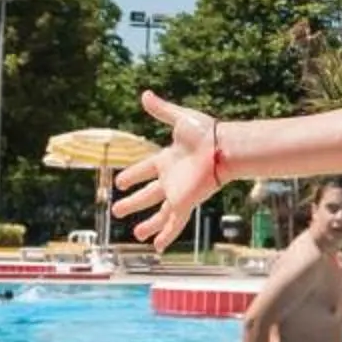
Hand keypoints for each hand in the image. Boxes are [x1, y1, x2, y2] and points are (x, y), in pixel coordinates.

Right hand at [111, 92, 222, 249]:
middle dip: (133, 203)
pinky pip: (174, 222)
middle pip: (148, 194)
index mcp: (167, 159)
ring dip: (148, 224)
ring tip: (136, 234)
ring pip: (160, 213)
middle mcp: (171, 178)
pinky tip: (158, 247)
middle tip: (117, 210)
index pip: (144, 169)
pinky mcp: (186, 202)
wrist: (223, 148)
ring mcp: (178, 193)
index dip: (132, 175)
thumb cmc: (206, 132)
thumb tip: (144, 94)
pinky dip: (166, 234)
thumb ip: (161, 110)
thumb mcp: (179, 119)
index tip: (119, 181)